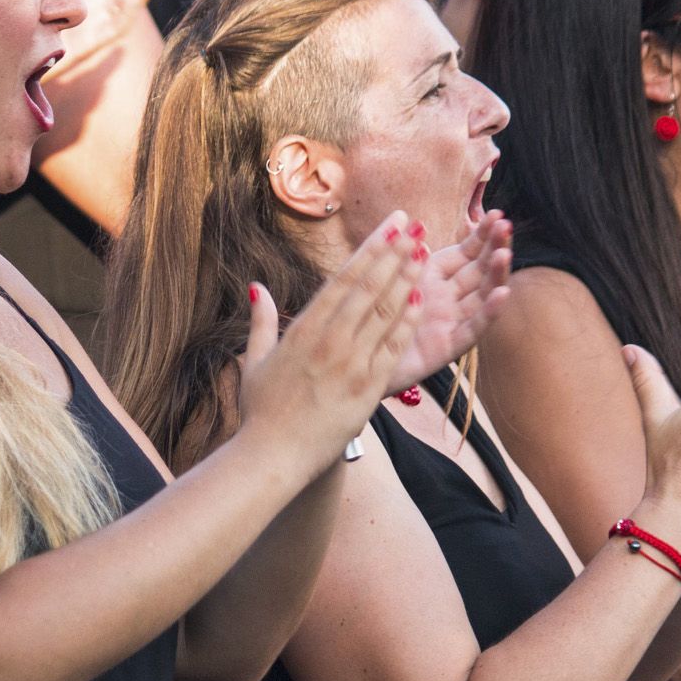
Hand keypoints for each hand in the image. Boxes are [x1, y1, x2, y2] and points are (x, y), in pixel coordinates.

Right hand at [236, 212, 423, 468]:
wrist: (273, 456)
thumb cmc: (262, 412)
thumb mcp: (255, 361)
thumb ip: (261, 321)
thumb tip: (257, 287)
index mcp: (304, 330)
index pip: (344, 279)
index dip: (371, 248)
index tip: (389, 226)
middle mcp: (330, 340)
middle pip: (369, 287)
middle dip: (394, 252)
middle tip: (414, 225)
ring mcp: (350, 363)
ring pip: (384, 311)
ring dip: (406, 277)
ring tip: (425, 250)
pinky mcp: (367, 387)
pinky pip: (393, 347)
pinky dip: (408, 320)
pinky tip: (423, 297)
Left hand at [384, 209, 512, 390]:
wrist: (352, 358)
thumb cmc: (367, 315)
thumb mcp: (385, 277)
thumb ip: (401, 252)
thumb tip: (413, 222)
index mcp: (434, 278)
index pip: (466, 253)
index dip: (482, 235)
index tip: (497, 213)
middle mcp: (447, 299)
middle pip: (479, 271)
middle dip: (495, 248)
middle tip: (507, 226)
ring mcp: (449, 323)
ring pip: (481, 297)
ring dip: (495, 275)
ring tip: (505, 254)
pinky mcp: (446, 348)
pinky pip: (472, 330)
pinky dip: (489, 313)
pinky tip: (503, 294)